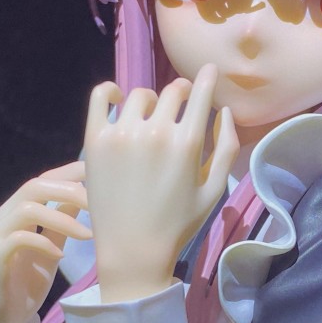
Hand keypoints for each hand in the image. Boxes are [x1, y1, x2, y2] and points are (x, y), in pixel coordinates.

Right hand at [0, 161, 89, 322]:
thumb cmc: (28, 283)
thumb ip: (62, 221)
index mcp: (16, 211)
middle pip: (34, 186)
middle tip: (98, 204)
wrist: (6, 321)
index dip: (70, 172)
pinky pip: (19, 238)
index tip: (99, 172)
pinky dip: (44, 242)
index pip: (43, 180)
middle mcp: (1, 217)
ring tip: (87, 235)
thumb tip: (84, 196)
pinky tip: (61, 255)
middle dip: (69, 190)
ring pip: (27, 208)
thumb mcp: (52, 246)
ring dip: (62, 219)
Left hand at [84, 64, 238, 302]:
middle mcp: (155, 131)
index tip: (208, 72)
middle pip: (172, 92)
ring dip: (151, 101)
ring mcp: (122, 134)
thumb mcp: (214, 190)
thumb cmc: (178, 224)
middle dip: (182, 95)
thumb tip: (224, 110)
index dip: (207, 78)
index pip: (200, 93)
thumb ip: (226, 147)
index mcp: (188, 143)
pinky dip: (111, 91)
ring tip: (151, 118)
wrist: (133, 250)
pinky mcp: (95, 140)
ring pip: (140, 95)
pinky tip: (118, 99)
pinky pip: (102, 96)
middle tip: (180, 106)